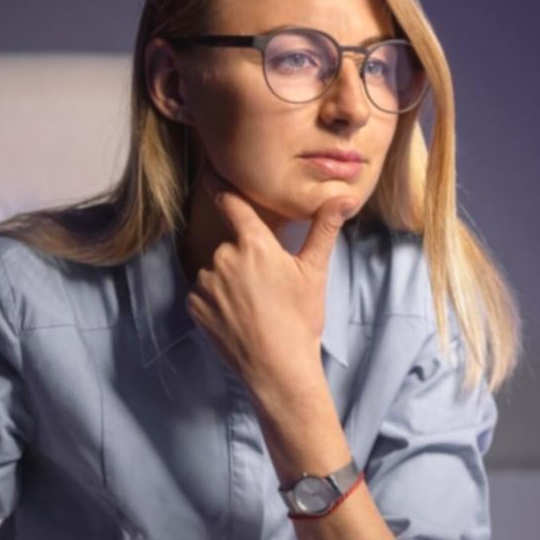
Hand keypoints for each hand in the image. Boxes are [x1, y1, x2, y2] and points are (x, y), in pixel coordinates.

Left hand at [186, 170, 355, 394]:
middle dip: (245, 259)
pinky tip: (237, 317)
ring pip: (217, 270)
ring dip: (230, 280)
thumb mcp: (314, 272)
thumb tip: (344, 197)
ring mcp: (206, 282)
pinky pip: (204, 293)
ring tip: (254, 306)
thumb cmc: (300, 320)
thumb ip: (324, 228)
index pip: (231, 203)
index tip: (209, 170)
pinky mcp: (194, 305)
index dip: (219, 184)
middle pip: (231, 245)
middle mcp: (224, 257)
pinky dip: (216, 300)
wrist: (278, 368)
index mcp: (254, 244)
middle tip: (268, 287)